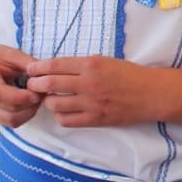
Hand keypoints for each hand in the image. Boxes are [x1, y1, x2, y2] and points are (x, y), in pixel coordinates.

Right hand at [0, 44, 42, 127]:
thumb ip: (28, 63)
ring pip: (12, 120)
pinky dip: (25, 115)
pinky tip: (31, 103)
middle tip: (43, 93)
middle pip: (9, 110)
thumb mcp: (10, 53)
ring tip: (38, 98)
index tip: (38, 91)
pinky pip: (12, 122)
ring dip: (29, 112)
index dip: (21, 96)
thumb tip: (46, 74)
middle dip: (30, 104)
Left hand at [23, 55, 162, 127]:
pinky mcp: (95, 119)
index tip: (30, 69)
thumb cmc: (129, 74)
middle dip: (35, 84)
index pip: (55, 65)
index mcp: (91, 64)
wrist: (150, 94)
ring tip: (50, 99)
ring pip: (55, 104)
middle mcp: (89, 83)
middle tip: (32, 85)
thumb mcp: (105, 61)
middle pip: (50, 84)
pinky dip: (60, 116)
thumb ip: (82, 65)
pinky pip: (67, 120)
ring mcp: (91, 103)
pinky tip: (64, 111)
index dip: (38, 67)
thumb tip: (57, 69)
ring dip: (48, 101)